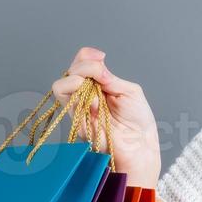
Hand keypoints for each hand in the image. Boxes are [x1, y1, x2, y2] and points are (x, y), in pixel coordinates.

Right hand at [51, 46, 162, 187]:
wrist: (139, 145)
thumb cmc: (138, 121)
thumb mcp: (129, 91)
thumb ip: (110, 78)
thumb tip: (96, 66)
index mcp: (101, 84)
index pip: (84, 63)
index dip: (88, 56)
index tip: (101, 56)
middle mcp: (87, 94)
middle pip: (72, 69)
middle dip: (85, 65)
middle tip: (101, 72)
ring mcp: (79, 106)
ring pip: (62, 83)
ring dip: (77, 77)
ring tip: (94, 86)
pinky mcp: (75, 118)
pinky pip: (63, 97)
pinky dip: (74, 90)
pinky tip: (91, 97)